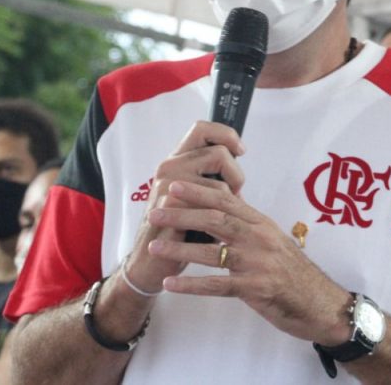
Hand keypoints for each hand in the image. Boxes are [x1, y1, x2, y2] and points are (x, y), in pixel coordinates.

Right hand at [123, 122, 246, 293]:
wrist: (150, 261)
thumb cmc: (178, 229)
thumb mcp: (192, 195)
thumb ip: (208, 175)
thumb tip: (237, 161)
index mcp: (176, 160)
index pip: (202, 129)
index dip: (226, 135)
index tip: (240, 150)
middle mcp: (170, 167)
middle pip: (219, 153)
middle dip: (236, 176)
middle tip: (234, 194)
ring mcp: (169, 185)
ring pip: (220, 184)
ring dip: (229, 205)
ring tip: (220, 220)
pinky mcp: (173, 206)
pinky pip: (213, 208)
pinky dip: (220, 222)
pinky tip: (214, 234)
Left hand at [145, 180, 352, 345]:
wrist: (322, 303)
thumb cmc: (294, 273)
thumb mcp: (274, 241)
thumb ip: (249, 226)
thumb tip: (225, 206)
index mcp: (261, 224)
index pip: (226, 201)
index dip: (198, 192)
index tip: (174, 186)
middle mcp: (260, 239)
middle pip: (215, 221)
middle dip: (182, 215)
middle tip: (155, 212)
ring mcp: (258, 264)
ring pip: (212, 252)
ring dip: (180, 249)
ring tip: (155, 247)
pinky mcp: (256, 289)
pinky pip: (218, 286)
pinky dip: (192, 284)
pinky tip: (171, 284)